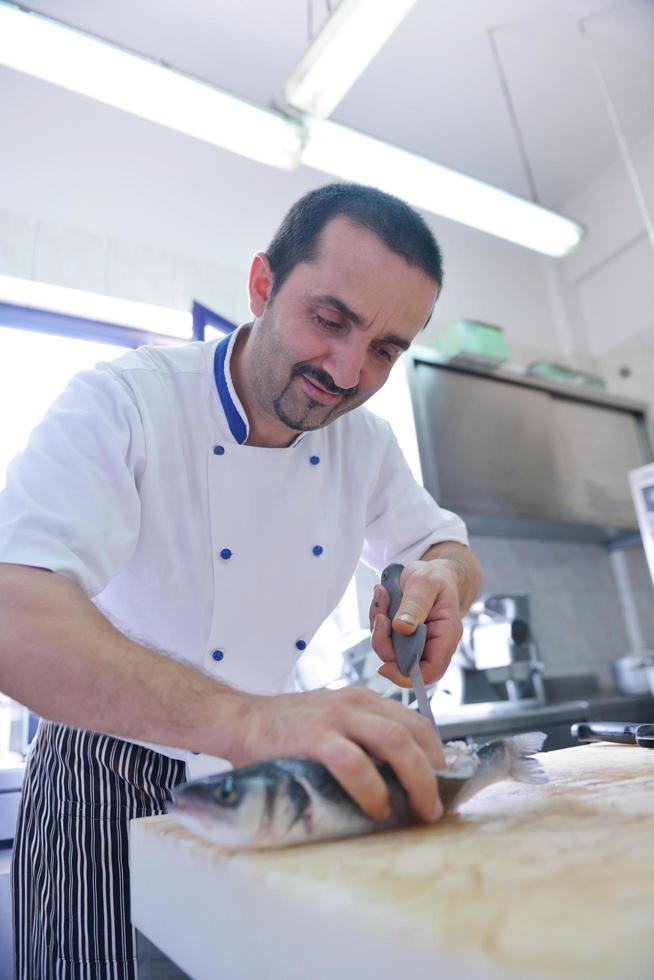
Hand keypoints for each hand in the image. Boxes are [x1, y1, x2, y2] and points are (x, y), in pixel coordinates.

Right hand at [232, 686, 444, 822]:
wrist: (238, 720)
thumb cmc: (285, 734)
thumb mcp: (331, 726)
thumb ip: (360, 743)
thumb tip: (398, 785)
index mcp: (363, 701)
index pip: (416, 722)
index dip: (438, 755)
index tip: (446, 785)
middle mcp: (355, 703)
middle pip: (414, 731)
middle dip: (435, 771)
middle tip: (438, 806)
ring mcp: (335, 717)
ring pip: (394, 741)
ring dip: (417, 779)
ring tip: (420, 811)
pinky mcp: (313, 736)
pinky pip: (353, 762)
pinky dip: (372, 788)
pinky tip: (377, 809)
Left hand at [369, 559, 463, 687]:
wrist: (431, 572)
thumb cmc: (434, 577)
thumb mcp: (426, 583)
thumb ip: (415, 605)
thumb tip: (402, 628)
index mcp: (446, 634)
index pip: (432, 670)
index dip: (408, 675)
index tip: (385, 667)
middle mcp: (432, 643)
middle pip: (403, 663)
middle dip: (384, 642)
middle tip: (380, 615)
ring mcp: (415, 641)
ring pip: (389, 650)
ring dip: (379, 626)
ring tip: (383, 596)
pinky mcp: (401, 636)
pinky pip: (382, 637)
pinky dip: (377, 619)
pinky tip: (383, 597)